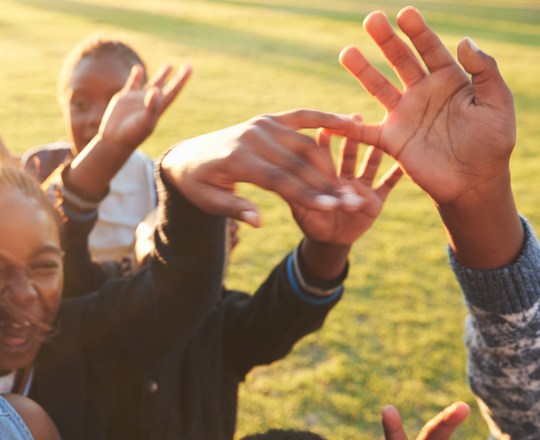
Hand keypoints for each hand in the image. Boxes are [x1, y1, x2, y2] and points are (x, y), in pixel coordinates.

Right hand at [95, 63, 190, 153]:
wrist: (114, 141)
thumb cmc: (132, 134)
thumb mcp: (144, 122)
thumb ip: (151, 106)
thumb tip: (156, 90)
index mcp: (157, 108)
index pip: (173, 92)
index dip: (181, 80)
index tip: (190, 68)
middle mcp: (150, 103)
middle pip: (166, 87)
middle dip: (176, 77)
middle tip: (188, 66)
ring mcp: (137, 100)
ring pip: (152, 84)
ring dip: (161, 75)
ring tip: (170, 65)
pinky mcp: (125, 98)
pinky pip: (133, 84)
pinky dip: (136, 76)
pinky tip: (138, 68)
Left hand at [161, 110, 366, 225]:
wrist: (187, 155)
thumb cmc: (198, 184)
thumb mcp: (208, 201)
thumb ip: (234, 209)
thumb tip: (259, 222)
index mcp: (236, 158)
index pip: (278, 180)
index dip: (306, 195)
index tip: (332, 209)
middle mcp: (252, 136)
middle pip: (297, 164)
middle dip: (325, 185)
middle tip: (351, 202)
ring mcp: (262, 124)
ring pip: (305, 144)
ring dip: (329, 165)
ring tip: (348, 187)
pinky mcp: (269, 118)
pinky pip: (303, 116)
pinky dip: (327, 119)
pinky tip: (352, 124)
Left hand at [291, 130, 401, 246]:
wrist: (330, 241)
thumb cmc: (311, 223)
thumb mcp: (300, 211)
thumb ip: (295, 196)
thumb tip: (282, 184)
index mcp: (325, 177)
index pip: (323, 156)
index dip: (324, 143)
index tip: (324, 128)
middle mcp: (345, 177)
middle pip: (348, 154)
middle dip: (352, 138)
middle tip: (356, 118)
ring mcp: (362, 187)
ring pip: (369, 164)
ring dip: (375, 151)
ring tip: (383, 134)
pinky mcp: (376, 200)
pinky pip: (388, 185)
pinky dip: (397, 174)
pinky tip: (405, 162)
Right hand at [338, 7, 514, 212]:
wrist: (476, 183)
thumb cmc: (492, 143)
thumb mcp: (498, 104)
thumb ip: (486, 71)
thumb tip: (464, 41)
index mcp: (449, 80)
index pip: (430, 49)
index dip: (418, 31)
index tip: (405, 13)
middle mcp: (423, 93)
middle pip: (401, 60)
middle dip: (386, 40)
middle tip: (372, 19)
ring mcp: (405, 115)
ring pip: (379, 87)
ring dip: (363, 70)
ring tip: (347, 52)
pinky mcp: (392, 140)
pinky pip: (364, 132)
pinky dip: (347, 126)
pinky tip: (329, 119)